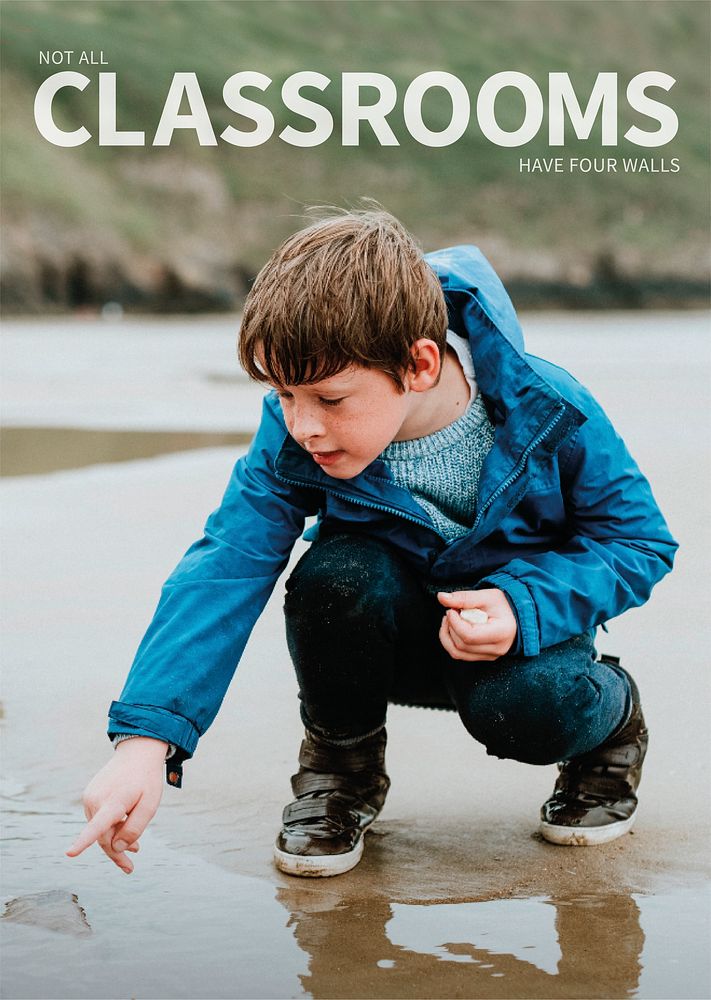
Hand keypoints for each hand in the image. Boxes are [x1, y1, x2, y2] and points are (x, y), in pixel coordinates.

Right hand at [65, 737, 166, 873]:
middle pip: (102, 837)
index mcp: (113, 801)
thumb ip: (134, 828)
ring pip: (100, 830)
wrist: (137, 753)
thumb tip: (116, 848)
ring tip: (136, 847)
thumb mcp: (149, 805)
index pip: (97, 826)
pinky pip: (98, 820)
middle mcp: (96, 800)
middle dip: (116, 853)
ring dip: (115, 840)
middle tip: (129, 867)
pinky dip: (110, 828)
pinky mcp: (89, 796)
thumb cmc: (146, 779)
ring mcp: (90, 797)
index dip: (84, 842)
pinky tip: (124, 828)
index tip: (70, 853)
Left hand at [437, 589, 516, 661]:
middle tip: (451, 611)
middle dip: (450, 627)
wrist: (516, 615)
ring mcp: (491, 656)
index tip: (451, 610)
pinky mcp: (484, 657)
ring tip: (450, 620)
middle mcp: (497, 649)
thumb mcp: (486, 596)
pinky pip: (461, 655)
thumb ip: (464, 597)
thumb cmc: (504, 604)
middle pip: (461, 645)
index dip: (454, 623)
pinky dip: (452, 642)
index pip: (469, 635)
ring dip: (447, 636)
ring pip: (458, 653)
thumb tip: (441, 597)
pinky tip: (454, 628)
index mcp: (501, 633)